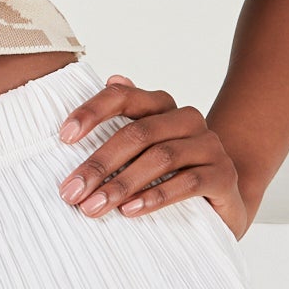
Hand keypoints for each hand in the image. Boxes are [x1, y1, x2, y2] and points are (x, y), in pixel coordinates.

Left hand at [55, 74, 247, 238]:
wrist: (224, 199)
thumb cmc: (174, 171)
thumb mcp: (145, 149)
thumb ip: (126, 119)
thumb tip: (110, 78)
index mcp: (162, 106)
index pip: (123, 97)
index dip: (92, 112)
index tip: (64, 137)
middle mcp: (187, 119)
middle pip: (138, 133)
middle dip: (99, 164)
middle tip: (71, 191)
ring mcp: (209, 145)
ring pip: (160, 157)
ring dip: (121, 184)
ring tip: (94, 207)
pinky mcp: (223, 175)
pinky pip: (187, 182)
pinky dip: (155, 197)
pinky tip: (130, 211)